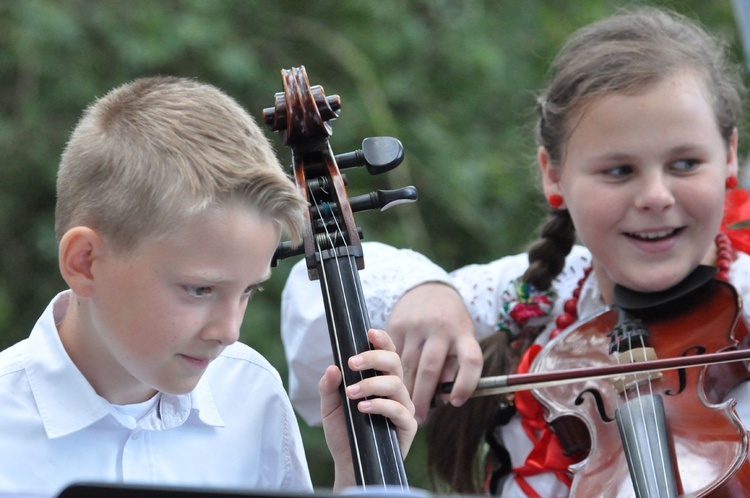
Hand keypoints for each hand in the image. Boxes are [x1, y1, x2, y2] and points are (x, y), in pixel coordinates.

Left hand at [319, 328, 416, 490]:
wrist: (349, 463)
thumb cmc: (344, 432)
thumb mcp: (330, 407)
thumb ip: (329, 387)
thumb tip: (332, 367)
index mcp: (380, 379)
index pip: (386, 353)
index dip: (382, 340)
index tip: (369, 332)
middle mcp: (395, 389)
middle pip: (394, 362)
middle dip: (374, 357)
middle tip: (352, 363)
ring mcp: (403, 407)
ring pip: (396, 384)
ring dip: (372, 384)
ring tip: (351, 393)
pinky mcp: (407, 426)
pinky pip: (399, 410)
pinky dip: (380, 406)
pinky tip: (363, 408)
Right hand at [387, 282, 482, 423]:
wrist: (429, 288)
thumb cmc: (450, 322)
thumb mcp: (461, 337)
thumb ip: (454, 366)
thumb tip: (445, 398)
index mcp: (463, 333)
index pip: (470, 361)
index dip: (465, 384)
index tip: (456, 403)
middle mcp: (441, 328)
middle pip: (430, 369)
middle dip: (423, 398)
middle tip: (418, 419)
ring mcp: (417, 326)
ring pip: (408, 365)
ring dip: (403, 390)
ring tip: (401, 407)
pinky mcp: (397, 324)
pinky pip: (392, 355)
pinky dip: (390, 373)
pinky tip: (387, 385)